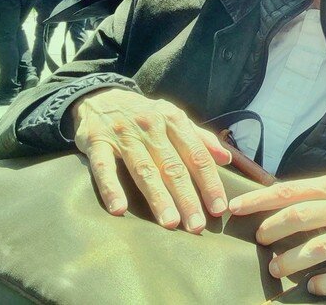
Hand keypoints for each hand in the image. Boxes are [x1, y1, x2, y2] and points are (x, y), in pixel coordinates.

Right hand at [72, 88, 231, 232]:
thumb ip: (201, 138)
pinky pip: (104, 168)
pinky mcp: (97, 142)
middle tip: (196, 226)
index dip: (209, 182)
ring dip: (158, 197)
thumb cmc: (146, 115)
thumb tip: (228, 158)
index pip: (197, 155)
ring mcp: (124, 134)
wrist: (103, 98)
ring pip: (144, 170)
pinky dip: (111, 188)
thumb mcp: (174, 118)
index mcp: (174, 120)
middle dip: (187, 198)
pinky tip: (119, 209)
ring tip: (169, 222)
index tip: (219, 208)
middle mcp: (152, 126)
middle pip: (173, 166)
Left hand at [229, 174, 325, 295]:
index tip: (236, 207)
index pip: (291, 190)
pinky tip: (314, 287)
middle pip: (301, 216)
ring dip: (294, 260)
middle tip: (261, 243)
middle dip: (274, 230)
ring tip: (277, 269)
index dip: (261, 199)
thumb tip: (275, 197)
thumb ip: (317, 193)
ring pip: (321, 247)